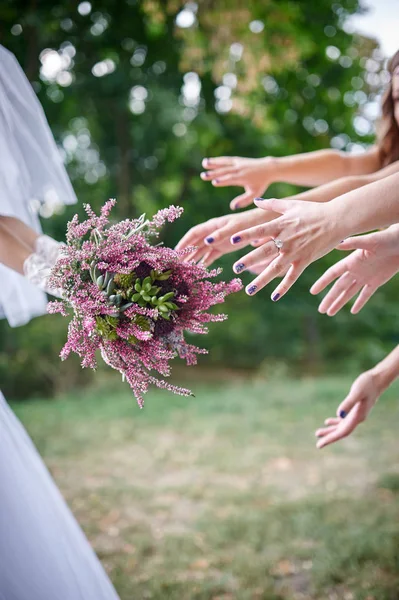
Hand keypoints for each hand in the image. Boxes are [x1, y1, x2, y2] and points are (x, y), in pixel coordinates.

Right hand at [175, 208, 273, 266]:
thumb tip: (206, 242)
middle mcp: (212, 233)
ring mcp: (217, 240)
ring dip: (193, 259)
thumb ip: (220, 234)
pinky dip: (204, 262)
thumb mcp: (234, 228)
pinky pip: (210, 255)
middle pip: (195, 243)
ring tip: (185, 269)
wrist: (261, 224)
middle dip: (185, 253)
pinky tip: (199, 270)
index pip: (194, 233)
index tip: (176, 252)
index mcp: (212, 225)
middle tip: (176, 264)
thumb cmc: (248, 223)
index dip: (184, 242)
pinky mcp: (223, 247)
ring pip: (201, 250)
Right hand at [200, 156, 275, 209]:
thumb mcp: (254, 194)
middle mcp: (240, 169)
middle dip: (214, 173)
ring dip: (214, 163)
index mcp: (243, 178)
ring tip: (204, 163)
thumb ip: (244, 201)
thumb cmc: (261, 183)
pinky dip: (218, 160)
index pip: (232, 179)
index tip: (214, 182)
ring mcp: (238, 163)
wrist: (268, 168)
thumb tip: (232, 207)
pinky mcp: (238, 160)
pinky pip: (227, 160)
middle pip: (225, 171)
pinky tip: (210, 161)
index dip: (223, 181)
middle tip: (203, 176)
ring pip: (225, 163)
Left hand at [230, 197, 344, 298]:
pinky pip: (292, 276)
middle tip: (235, 268)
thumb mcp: (292, 205)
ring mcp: (295, 252)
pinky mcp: (305, 260)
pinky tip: (274, 296)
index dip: (245, 235)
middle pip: (264, 252)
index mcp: (281, 225)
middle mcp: (286, 240)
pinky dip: (284, 287)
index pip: (259, 230)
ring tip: (249, 289)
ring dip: (262, 279)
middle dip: (248, 260)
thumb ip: (272, 204)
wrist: (337, 219)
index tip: (232, 240)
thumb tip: (256, 201)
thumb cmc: (314, 210)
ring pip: (275, 268)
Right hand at [310, 226, 398, 314]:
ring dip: (340, 302)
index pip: (333, 274)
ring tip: (330, 313)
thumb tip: (337, 245)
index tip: (312, 292)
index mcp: (351, 261)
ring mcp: (365, 276)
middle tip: (320, 310)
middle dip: (329, 299)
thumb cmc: (387, 238)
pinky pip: (366, 294)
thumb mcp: (371, 241)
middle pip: (339, 287)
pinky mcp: (377, 281)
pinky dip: (360, 303)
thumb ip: (354, 243)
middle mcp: (355, 270)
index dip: (322, 282)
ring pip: (349, 293)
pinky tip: (353, 311)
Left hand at [315, 370, 380, 448]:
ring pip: (341, 426)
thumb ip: (349, 403)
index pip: (343, 432)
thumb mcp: (357, 392)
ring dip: (331, 430)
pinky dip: (335, 422)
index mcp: (358, 417)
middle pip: (341, 431)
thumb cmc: (368, 384)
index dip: (331, 438)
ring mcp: (356, 415)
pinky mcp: (355, 410)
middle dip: (329, 437)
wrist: (377, 380)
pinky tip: (328, 422)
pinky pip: (344, 420)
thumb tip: (339, 415)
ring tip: (318, 433)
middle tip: (318, 445)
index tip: (320, 444)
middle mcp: (357, 418)